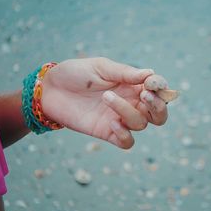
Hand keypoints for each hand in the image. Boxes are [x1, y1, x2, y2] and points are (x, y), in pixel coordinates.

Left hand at [40, 57, 167, 148]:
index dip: (160, 88)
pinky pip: (127, 142)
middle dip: (158, 106)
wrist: (50, 89)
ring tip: (106, 98)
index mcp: (132, 85)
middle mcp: (130, 103)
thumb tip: (151, 73)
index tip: (150, 83)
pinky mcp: (107, 132)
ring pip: (141, 124)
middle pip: (158, 114)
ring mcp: (119, 119)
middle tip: (144, 96)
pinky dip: (124, 135)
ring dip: (127, 111)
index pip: (158, 90)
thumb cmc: (77, 73)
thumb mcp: (101, 67)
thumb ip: (125, 73)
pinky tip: (112, 123)